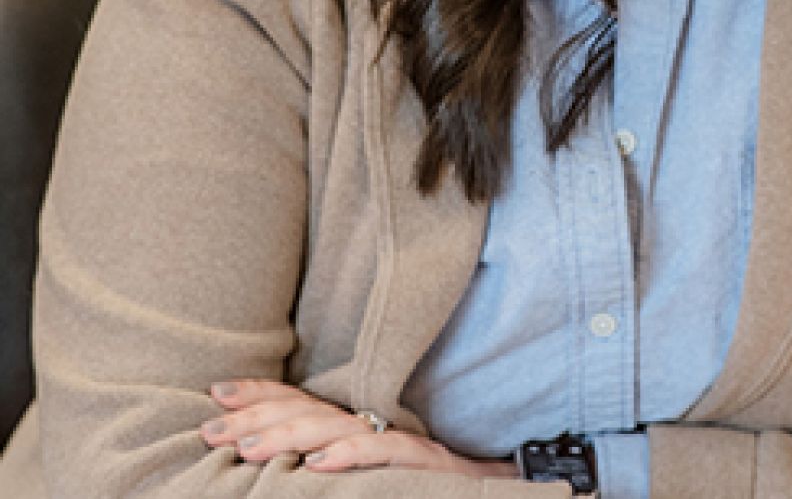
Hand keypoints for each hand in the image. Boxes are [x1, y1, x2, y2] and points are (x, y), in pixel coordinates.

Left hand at [201, 379, 517, 477]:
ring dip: (291, 437)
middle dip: (258, 416)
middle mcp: (374, 423)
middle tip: (211, 427)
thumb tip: (286, 463)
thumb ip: (333, 455)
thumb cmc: (423, 482)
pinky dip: (351, 456)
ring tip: (250, 449)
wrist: (493, 485)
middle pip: (310, 410)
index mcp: (356, 424)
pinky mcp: (425, 463)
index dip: (260, 394)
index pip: (302, 400)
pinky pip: (385, 452)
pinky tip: (317, 467)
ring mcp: (399, 439)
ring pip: (338, 428)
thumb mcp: (368, 468)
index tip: (217, 393)